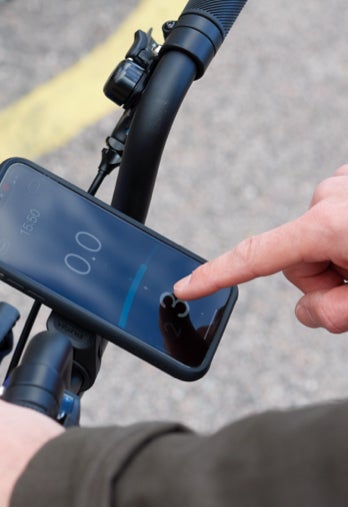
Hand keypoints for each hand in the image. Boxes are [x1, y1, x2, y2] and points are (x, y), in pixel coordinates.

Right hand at [174, 165, 347, 332]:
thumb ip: (330, 311)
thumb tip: (307, 311)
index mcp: (328, 226)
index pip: (253, 257)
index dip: (214, 275)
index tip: (185, 287)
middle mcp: (328, 198)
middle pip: (295, 259)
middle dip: (322, 280)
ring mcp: (342, 185)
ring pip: (316, 241)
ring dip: (339, 259)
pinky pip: (334, 219)